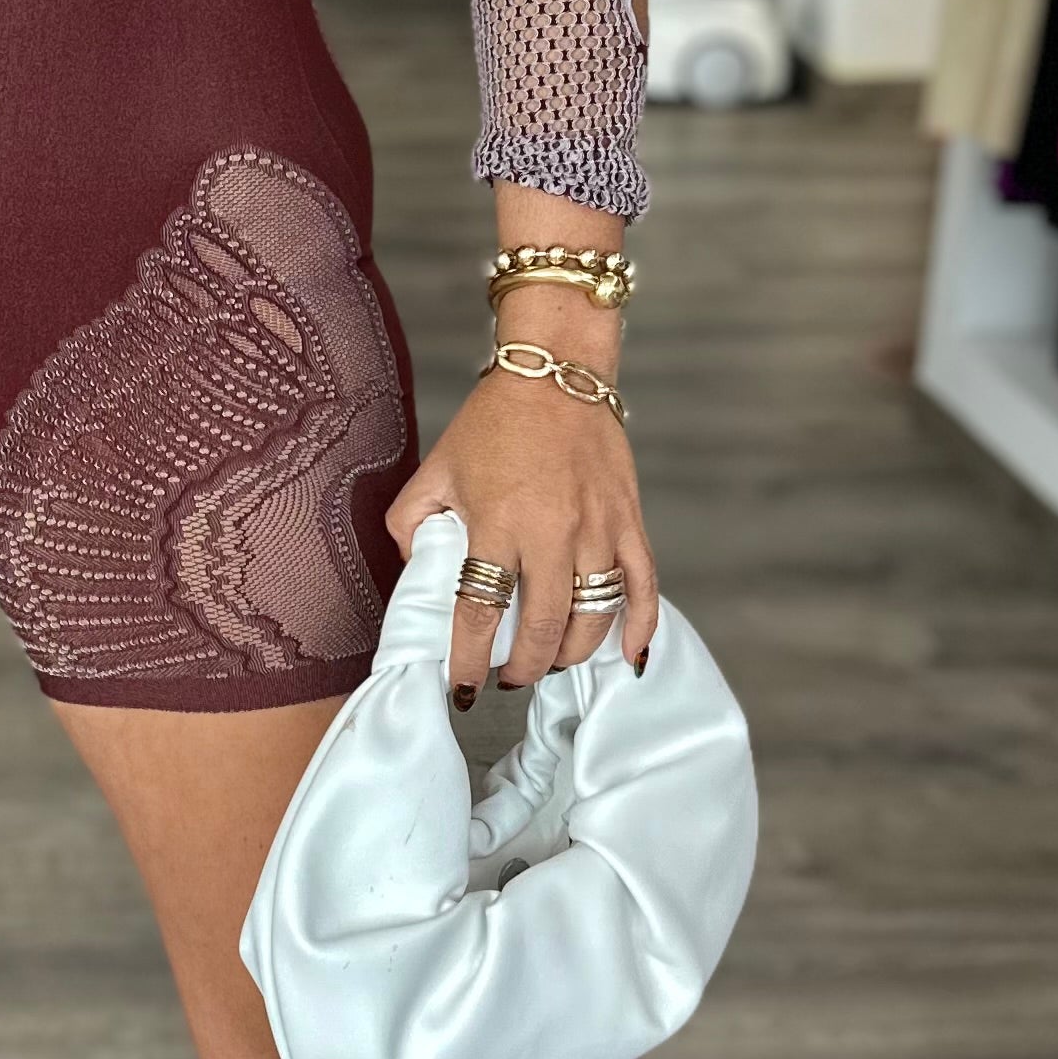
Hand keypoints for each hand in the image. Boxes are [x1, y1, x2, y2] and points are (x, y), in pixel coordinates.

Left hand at [386, 358, 657, 708]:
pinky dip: (640, 628)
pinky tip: (627, 657)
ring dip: (571, 653)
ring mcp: (597, 528)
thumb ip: (413, 524)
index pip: (479, 611)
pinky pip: (644, 586)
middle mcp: (552, 532)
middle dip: (524, 667)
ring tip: (551, 661)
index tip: (462, 686)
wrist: (556, 373)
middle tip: (509, 677)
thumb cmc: (492, 423)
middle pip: (543, 627)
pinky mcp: (629, 521)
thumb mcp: (435, 470)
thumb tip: (414, 573)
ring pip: (594, 616)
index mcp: (498, 522)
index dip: (469, 659)